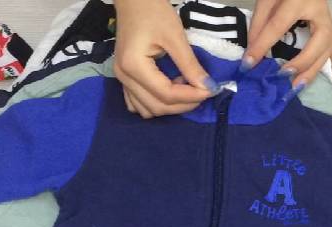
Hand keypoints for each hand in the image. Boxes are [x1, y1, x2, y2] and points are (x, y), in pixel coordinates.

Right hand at [113, 0, 217, 117]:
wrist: (134, 0)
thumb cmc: (154, 12)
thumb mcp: (175, 37)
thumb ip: (190, 65)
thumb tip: (208, 87)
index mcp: (134, 66)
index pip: (166, 94)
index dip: (190, 97)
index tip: (210, 90)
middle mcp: (124, 77)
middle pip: (156, 106)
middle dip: (183, 104)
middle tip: (202, 91)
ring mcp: (121, 79)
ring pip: (147, 109)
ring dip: (169, 106)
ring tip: (185, 89)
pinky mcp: (124, 77)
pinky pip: (138, 102)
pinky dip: (156, 103)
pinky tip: (169, 89)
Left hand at [244, 0, 331, 100]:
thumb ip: (259, 23)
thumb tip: (252, 53)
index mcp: (301, 0)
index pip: (279, 26)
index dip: (262, 45)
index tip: (248, 63)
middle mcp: (321, 15)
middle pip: (316, 43)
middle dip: (300, 62)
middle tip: (282, 75)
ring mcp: (329, 26)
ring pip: (328, 52)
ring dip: (314, 72)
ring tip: (297, 88)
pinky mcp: (331, 35)